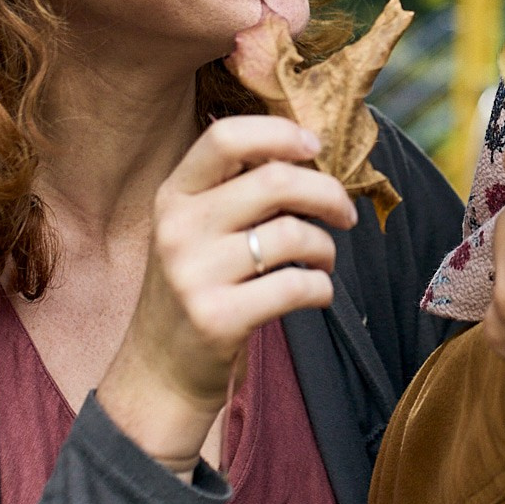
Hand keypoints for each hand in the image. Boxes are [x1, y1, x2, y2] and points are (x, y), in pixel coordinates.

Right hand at [99, 116, 356, 474]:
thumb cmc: (195, 287)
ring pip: (293, 234)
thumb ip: (236, 190)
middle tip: (344, 213)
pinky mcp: (217, 318)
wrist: (160, 370)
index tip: (315, 146)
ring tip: (323, 261)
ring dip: (326, 247)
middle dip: (328, 193)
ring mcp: (194, 274)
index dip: (280, 133)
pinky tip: (316, 293)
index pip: (225, 137)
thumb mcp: (195, 229)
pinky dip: (322, 288)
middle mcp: (178, 228)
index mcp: (174, 195)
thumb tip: (309, 153)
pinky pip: (297, 286)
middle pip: (275, 180)